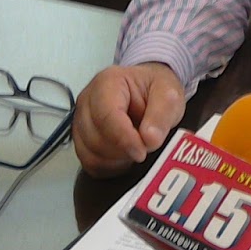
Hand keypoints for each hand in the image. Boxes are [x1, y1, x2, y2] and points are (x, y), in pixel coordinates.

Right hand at [72, 62, 185, 177]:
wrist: (148, 90)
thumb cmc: (154, 89)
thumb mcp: (169, 94)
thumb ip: (162, 114)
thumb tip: (150, 139)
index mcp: (107, 83)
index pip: (106, 116)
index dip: (124, 139)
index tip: (142, 151)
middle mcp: (88, 101)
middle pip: (95, 138)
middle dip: (123, 150)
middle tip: (145, 146)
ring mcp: (81, 121)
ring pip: (90, 154)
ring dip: (116, 160)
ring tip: (136, 147)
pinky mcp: (81, 140)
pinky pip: (89, 163)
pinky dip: (109, 167)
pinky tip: (125, 156)